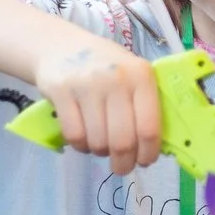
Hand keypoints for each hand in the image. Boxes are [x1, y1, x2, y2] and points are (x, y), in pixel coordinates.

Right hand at [36, 34, 163, 174]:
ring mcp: (87, 84)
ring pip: (97, 141)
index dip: (147, 153)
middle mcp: (116, 79)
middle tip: (121, 167)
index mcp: (141, 76)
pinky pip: (74, 135)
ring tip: (100, 145)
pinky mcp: (61, 91)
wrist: (63, 47)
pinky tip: (84, 139)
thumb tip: (153, 147)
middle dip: (123, 163)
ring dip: (100, 152)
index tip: (144, 162)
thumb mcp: (132, 76)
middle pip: (122, 141)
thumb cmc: (107, 68)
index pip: (149, 128)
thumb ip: (144, 105)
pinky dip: (80, 146)